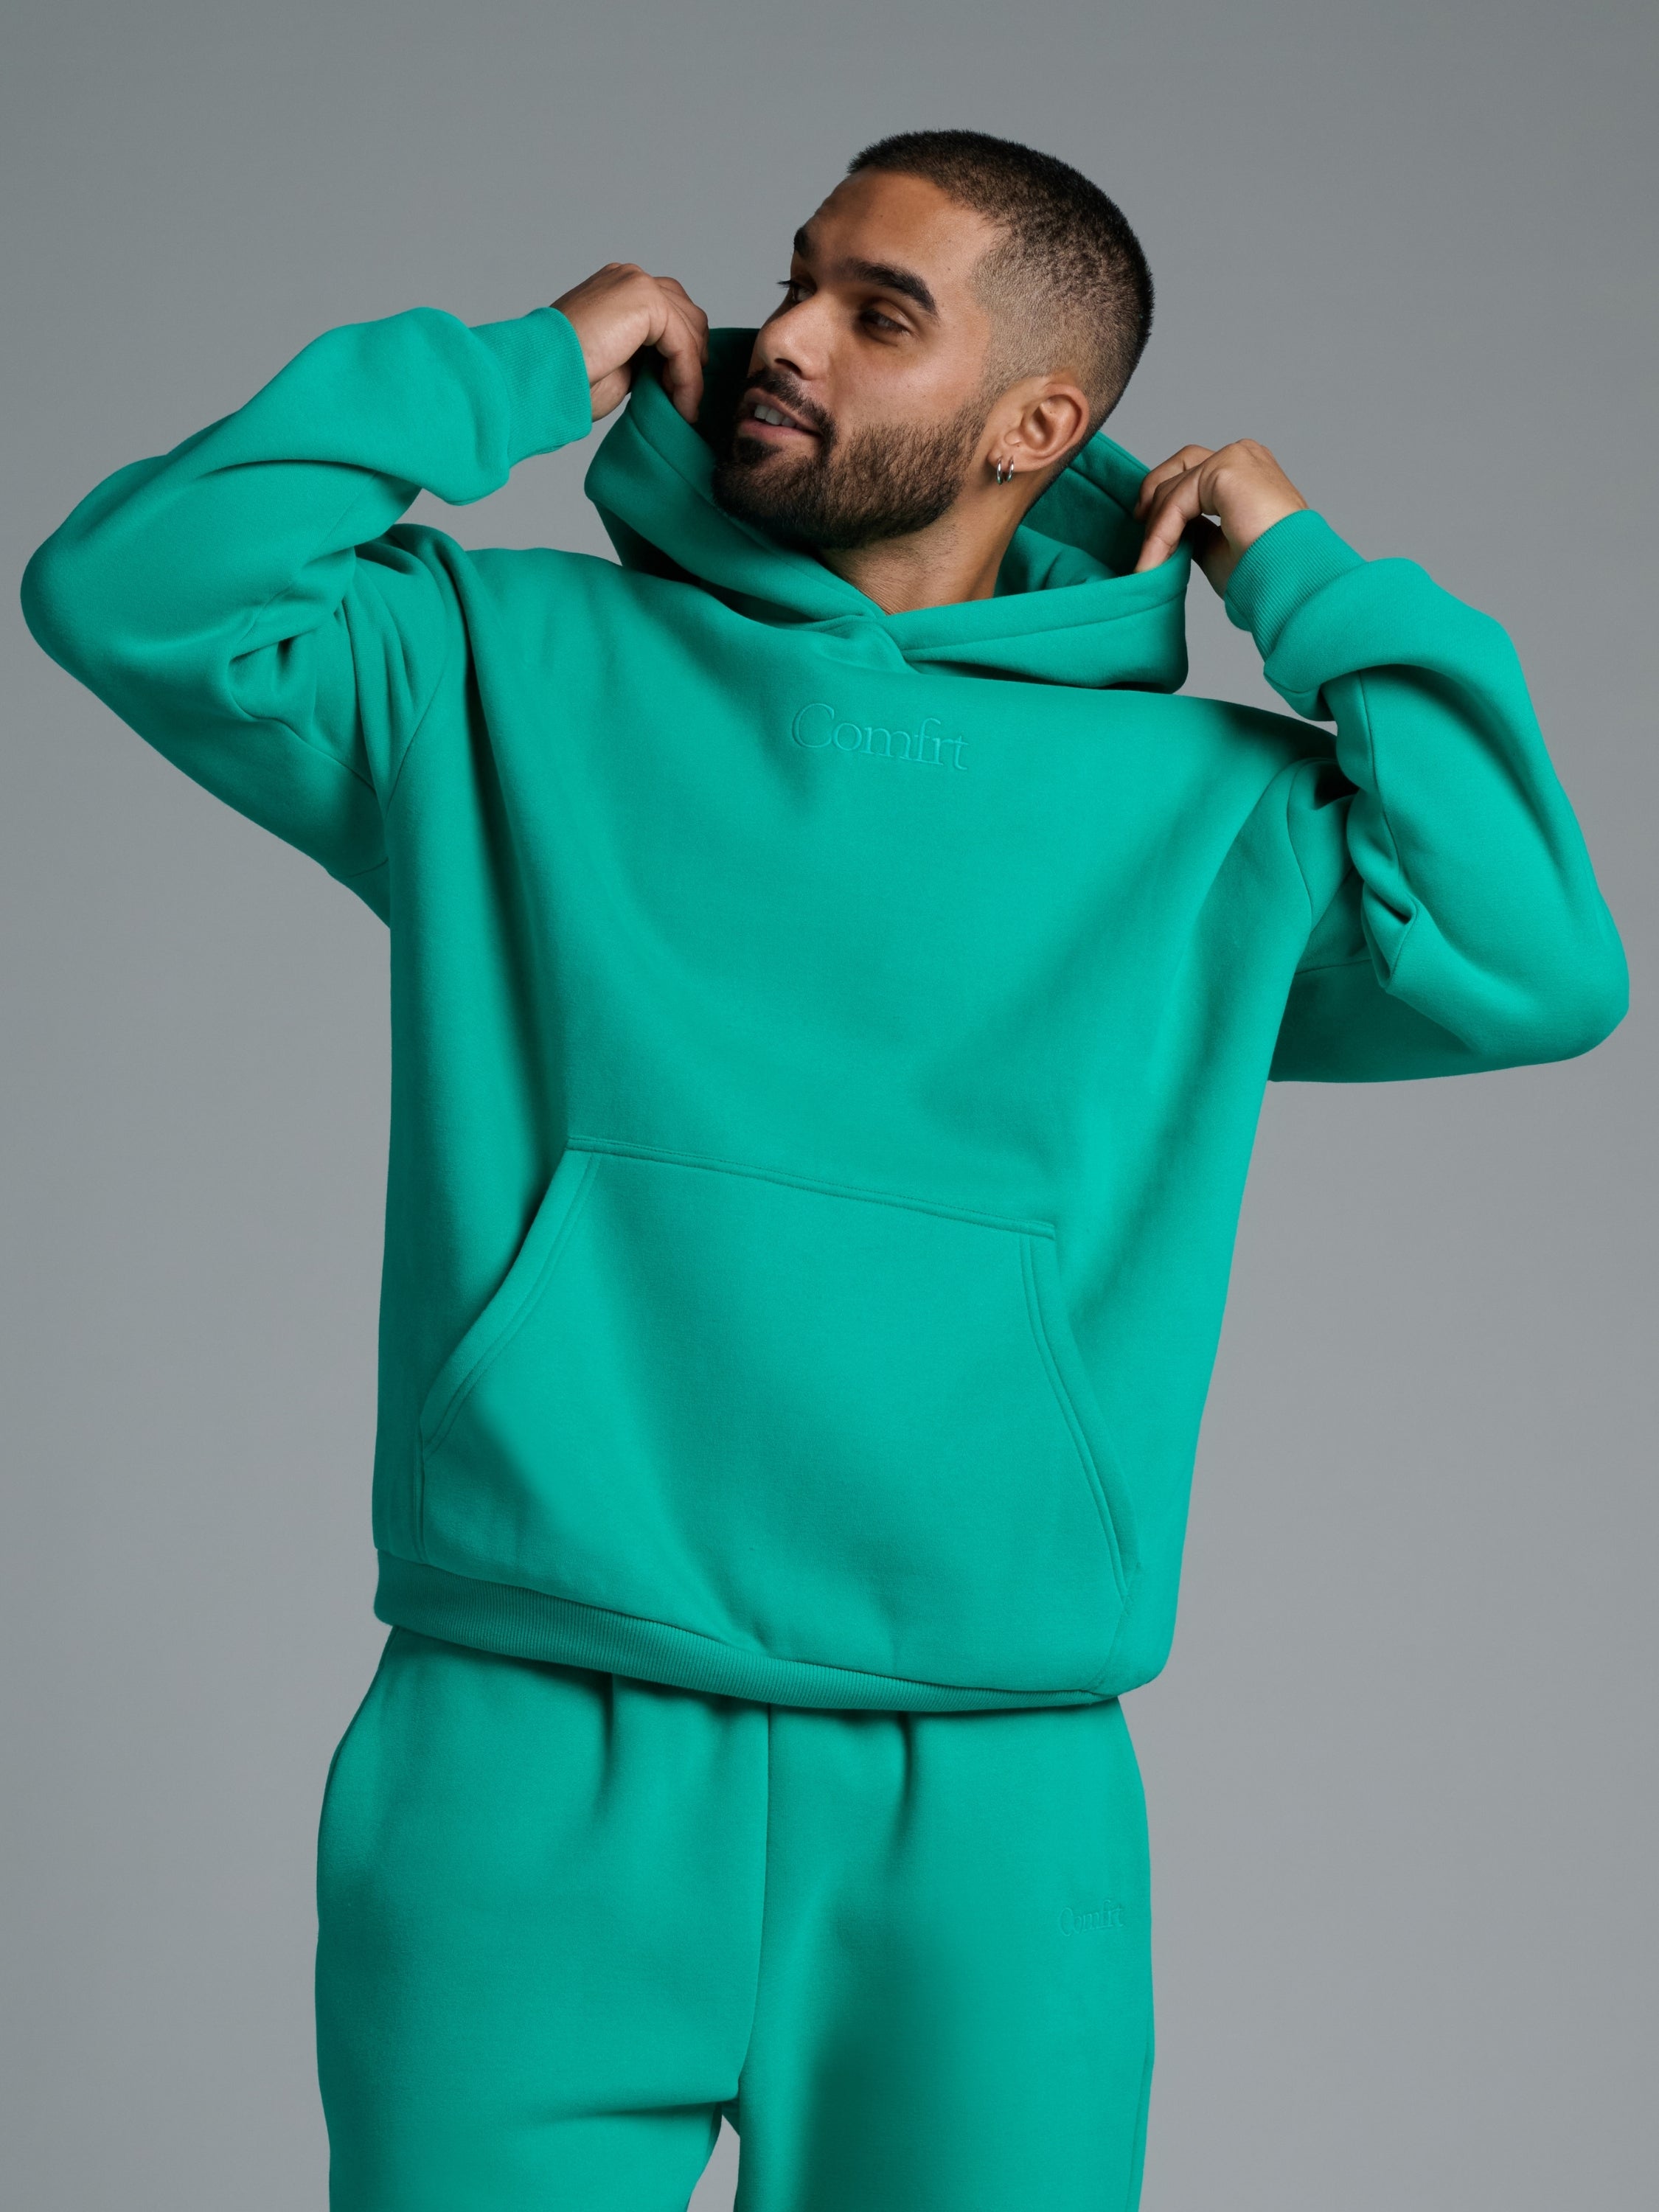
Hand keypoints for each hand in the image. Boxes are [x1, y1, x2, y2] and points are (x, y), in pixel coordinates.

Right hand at [550, 264, 708, 423]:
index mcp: (617, 290)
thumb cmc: (569, 377)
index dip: (682, 352)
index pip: (669, 311)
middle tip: (685, 400)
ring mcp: (636, 283)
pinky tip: (683, 405)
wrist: (542, 375)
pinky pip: (684, 343)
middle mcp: (628, 279)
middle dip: (692, 358)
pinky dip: (689, 378)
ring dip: (692, 373)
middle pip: (687, 313)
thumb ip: (644, 352)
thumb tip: (672, 367)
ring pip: (691, 328)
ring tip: (683, 408)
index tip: (678, 393)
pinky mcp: (645, 299)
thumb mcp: (618, 360)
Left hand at [1133, 440, 1307, 592]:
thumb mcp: (1216, 545)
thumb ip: (1193, 528)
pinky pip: (1177, 500)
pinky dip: (1161, 532)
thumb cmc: (1264, 571)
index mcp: (1247, 471)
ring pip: (1174, 484)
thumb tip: (1169, 528)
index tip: (1149, 541)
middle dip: (1153, 496)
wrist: (1292, 578)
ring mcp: (1237, 457)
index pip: (1194, 474)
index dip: (1165, 506)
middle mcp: (1244, 456)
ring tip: (1148, 564)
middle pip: (1181, 464)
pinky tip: (1154, 561)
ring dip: (1155, 527)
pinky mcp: (1227, 467)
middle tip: (1138, 531)